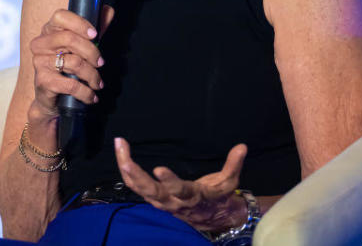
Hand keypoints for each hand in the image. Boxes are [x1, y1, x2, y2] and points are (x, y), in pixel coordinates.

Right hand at [28, 6, 111, 118]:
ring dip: (92, 75)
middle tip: (101, 63)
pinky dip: (86, 92)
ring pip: (74, 63)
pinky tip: (91, 96)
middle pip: (69, 39)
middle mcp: (40, 44)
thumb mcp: (82, 48)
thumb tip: (108, 11)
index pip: (60, 16)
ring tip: (98, 83)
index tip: (95, 34)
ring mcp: (39, 62)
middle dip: (92, 52)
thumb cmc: (67, 69)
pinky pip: (71, 84)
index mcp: (49, 31)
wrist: (51, 100)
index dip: (79, 23)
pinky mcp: (43, 81)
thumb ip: (94, 31)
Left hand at [114, 137, 248, 232]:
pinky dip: (126, 170)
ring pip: (137, 187)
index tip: (158, 169)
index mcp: (191, 197)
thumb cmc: (217, 196)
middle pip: (149, 191)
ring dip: (126, 168)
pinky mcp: (152, 196)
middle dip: (136, 175)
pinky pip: (135, 184)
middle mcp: (171, 201)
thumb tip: (242, 146)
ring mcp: (159, 200)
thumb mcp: (229, 183)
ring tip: (120, 145)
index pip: (179, 190)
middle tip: (126, 157)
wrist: (209, 217)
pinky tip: (121, 152)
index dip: (169, 181)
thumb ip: (233, 165)